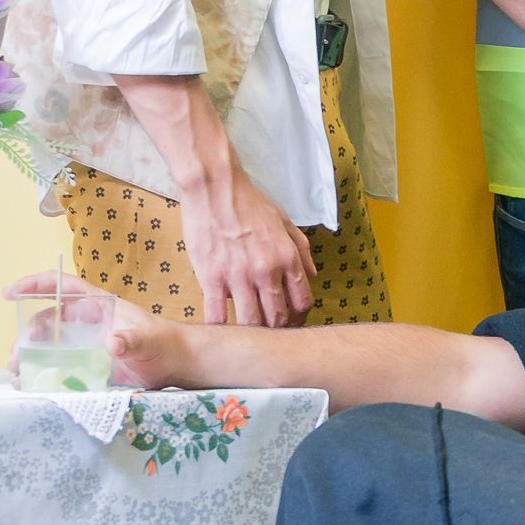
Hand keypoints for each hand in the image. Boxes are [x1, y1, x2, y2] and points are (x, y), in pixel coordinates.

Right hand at [6, 274, 179, 389]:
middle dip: (27, 334)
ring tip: (19, 373)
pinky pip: (64, 364)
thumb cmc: (166, 344)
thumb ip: (131, 340)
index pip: (63, 286)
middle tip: (14, 356)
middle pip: (49, 320)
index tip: (11, 292)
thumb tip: (112, 344)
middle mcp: (89, 321)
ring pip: (53, 344)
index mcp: (99, 305)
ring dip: (33, 356)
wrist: (180, 364)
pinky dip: (48, 372)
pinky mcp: (92, 364)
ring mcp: (89, 343)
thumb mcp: (149, 340)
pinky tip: (36, 385)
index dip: (36, 285)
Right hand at [176, 167, 316, 326]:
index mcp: (287, 258)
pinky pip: (216, 315)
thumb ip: (300, 249)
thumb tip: (312, 274)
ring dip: (250, 334)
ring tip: (246, 337)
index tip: (292, 323)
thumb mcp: (284, 221)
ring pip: (250, 323)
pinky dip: (220, 329)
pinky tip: (219, 331)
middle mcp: (267, 271)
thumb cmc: (248, 201)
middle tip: (270, 336)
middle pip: (278, 319)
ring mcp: (238, 276)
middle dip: (277, 331)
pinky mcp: (211, 278)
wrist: (214, 187)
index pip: (303, 302)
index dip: (300, 319)